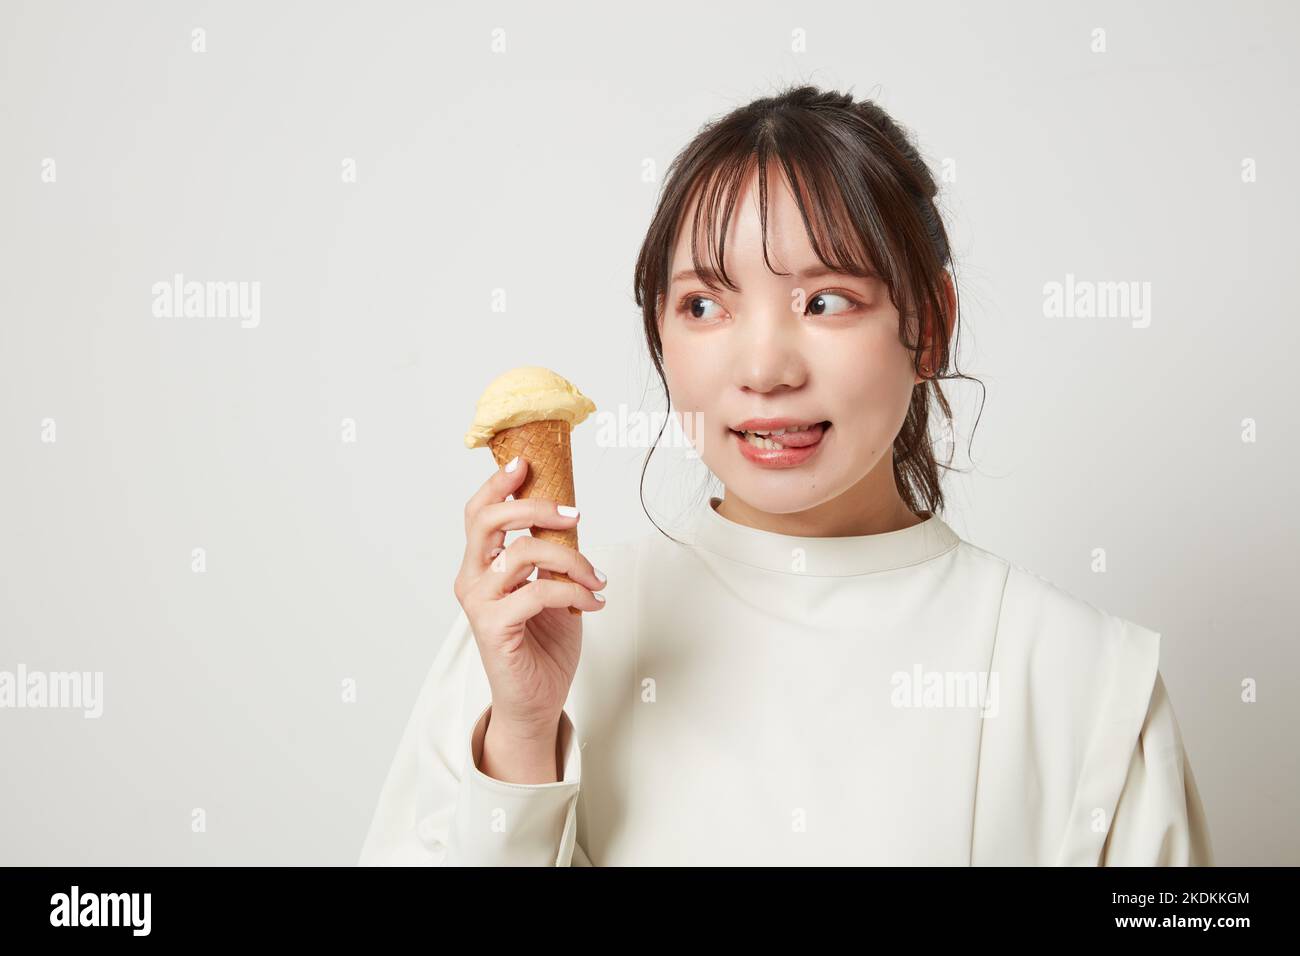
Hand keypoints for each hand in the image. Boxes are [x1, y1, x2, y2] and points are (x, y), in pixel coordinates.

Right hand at [453, 455, 606, 745]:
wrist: (536, 701)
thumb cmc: (543, 644)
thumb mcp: (552, 588)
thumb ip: (551, 556)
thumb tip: (568, 517)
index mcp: (481, 566)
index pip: (478, 514)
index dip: (498, 486)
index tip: (524, 463)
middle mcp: (472, 580)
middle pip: (489, 521)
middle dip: (535, 507)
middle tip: (575, 515)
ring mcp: (479, 604)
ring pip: (523, 552)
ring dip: (572, 558)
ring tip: (596, 578)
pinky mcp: (493, 627)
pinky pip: (538, 591)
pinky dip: (574, 591)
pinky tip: (592, 603)